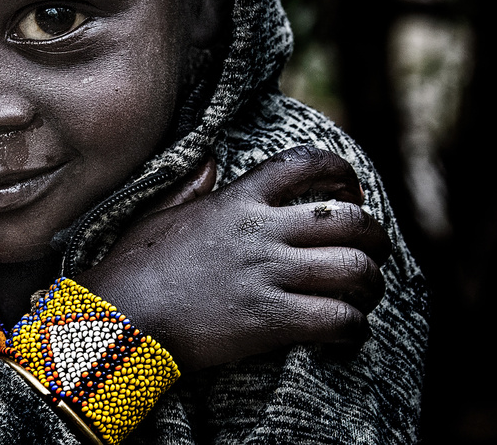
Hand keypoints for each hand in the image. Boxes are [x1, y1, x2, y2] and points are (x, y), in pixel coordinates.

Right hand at [74, 146, 389, 370]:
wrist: (120, 317)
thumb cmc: (134, 267)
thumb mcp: (159, 216)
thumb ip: (190, 188)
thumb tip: (208, 161)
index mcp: (236, 201)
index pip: (303, 164)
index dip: (341, 170)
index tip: (353, 189)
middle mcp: (260, 231)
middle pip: (350, 220)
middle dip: (376, 238)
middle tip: (373, 254)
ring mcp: (267, 274)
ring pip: (356, 270)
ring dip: (371, 286)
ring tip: (363, 298)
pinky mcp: (270, 318)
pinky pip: (339, 319)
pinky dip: (354, 329)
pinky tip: (346, 335)